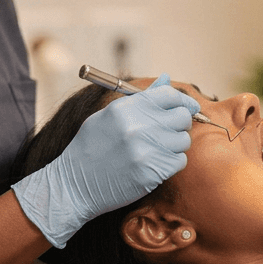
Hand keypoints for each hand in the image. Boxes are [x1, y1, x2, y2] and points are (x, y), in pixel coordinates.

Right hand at [12, 73, 199, 246]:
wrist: (74, 185)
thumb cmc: (91, 147)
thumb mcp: (109, 116)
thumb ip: (141, 98)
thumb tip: (167, 78)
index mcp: (125, 108)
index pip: (168, 94)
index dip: (182, 100)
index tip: (189, 107)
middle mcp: (137, 127)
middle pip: (182, 117)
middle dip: (180, 123)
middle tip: (169, 130)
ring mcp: (145, 151)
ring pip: (183, 141)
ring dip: (175, 145)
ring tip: (156, 149)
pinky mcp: (151, 172)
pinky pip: (179, 161)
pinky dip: (172, 162)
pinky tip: (155, 163)